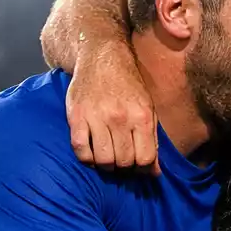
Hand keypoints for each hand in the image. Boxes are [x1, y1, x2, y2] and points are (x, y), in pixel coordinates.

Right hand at [67, 43, 159, 174]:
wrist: (102, 57)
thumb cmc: (129, 86)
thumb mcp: (148, 109)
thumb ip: (152, 141)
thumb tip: (154, 173)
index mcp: (142, 116)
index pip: (145, 159)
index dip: (143, 170)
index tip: (138, 169)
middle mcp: (120, 117)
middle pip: (124, 161)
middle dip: (124, 168)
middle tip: (122, 163)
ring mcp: (97, 116)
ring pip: (103, 159)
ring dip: (106, 166)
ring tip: (108, 159)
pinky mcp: (77, 115)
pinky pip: (80, 149)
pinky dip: (86, 158)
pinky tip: (92, 154)